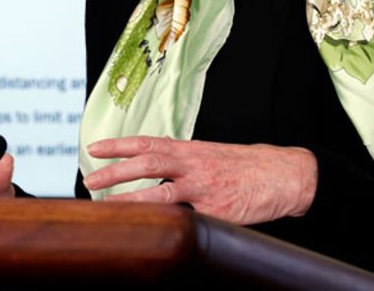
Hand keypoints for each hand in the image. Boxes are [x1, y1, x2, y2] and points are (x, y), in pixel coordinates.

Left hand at [82, 137, 315, 224]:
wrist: (283, 175)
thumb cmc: (242, 166)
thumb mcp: (207, 154)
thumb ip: (179, 161)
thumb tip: (147, 168)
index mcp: (189, 149)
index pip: (146, 142)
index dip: (117, 145)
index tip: (93, 148)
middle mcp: (193, 165)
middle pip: (147, 164)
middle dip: (115, 171)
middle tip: (90, 180)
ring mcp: (205, 189)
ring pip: (162, 193)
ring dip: (132, 200)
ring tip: (109, 206)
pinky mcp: (218, 211)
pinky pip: (187, 220)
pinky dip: (168, 224)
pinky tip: (150, 230)